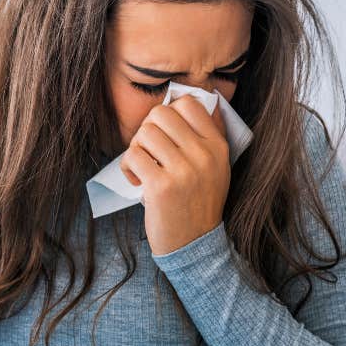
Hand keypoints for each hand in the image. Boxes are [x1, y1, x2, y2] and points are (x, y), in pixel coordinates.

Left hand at [120, 95, 230, 256]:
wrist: (194, 243)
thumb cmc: (198, 203)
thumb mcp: (217, 168)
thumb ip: (208, 136)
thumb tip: (200, 101)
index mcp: (217, 146)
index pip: (189, 104)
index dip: (169, 113)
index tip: (165, 133)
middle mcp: (203, 155)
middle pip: (161, 113)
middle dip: (147, 129)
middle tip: (149, 151)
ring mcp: (183, 170)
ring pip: (144, 133)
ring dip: (136, 148)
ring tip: (143, 167)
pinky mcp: (161, 186)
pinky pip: (133, 156)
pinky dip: (128, 167)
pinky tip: (137, 181)